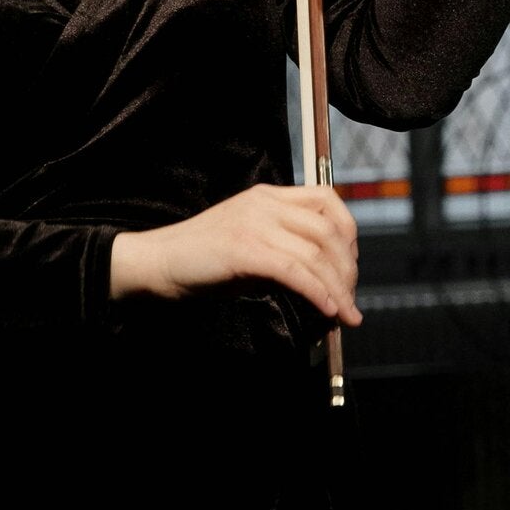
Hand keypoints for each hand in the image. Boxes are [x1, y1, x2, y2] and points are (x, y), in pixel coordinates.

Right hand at [109, 183, 359, 326]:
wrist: (158, 263)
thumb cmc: (203, 261)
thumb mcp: (252, 249)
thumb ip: (286, 255)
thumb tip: (326, 284)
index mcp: (267, 196)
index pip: (325, 199)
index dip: (348, 231)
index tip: (350, 265)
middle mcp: (265, 203)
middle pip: (328, 228)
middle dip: (347, 268)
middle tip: (350, 298)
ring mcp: (254, 223)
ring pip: (315, 251)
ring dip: (337, 287)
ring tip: (343, 313)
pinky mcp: (244, 249)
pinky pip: (294, 270)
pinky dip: (317, 292)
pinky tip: (326, 308)